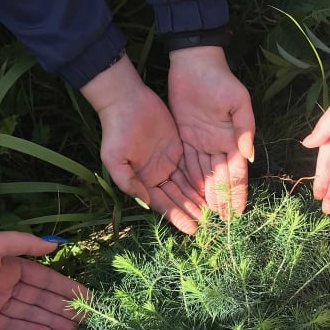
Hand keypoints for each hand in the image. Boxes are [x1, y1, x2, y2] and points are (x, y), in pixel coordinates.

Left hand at [0, 232, 88, 329]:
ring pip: (30, 316)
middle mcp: (6, 285)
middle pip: (41, 301)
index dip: (66, 289)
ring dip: (51, 324)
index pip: (46, 280)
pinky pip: (13, 328)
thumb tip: (55, 245)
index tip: (88, 299)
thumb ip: (24, 243)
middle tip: (86, 323)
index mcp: (11, 266)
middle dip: (63, 310)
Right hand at [85, 56, 205, 234]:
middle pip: (179, 197)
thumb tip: (146, 201)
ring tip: (215, 212)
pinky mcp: (179, 147)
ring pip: (188, 184)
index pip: (163, 203)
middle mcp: (157, 175)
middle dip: (192, 210)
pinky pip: (193, 166)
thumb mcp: (115, 159)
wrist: (125, 100)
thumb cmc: (116, 130)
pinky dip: (202, 179)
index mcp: (142, 181)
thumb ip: (129, 182)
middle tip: (210, 224)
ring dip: (200, 198)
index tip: (192, 229)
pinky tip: (214, 189)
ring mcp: (169, 162)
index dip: (178, 216)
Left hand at [168, 47, 253, 217]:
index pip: (237, 173)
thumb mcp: (238, 102)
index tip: (238, 213)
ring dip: (205, 196)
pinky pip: (188, 165)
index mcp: (235, 140)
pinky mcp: (186, 139)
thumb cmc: (221, 80)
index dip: (237, 194)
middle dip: (221, 201)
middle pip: (220, 180)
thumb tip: (249, 156)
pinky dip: (189, 181)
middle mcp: (220, 146)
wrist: (195, 64)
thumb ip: (244, 129)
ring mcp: (202, 144)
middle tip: (220, 224)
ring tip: (206, 217)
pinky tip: (190, 197)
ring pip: (204, 176)